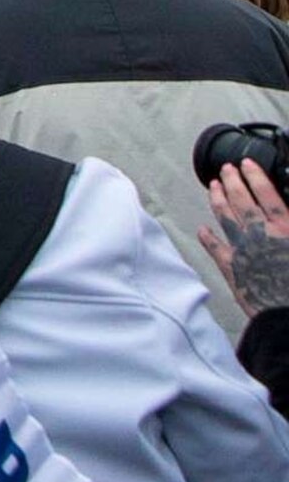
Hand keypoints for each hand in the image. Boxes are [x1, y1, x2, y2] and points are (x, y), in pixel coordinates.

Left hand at [207, 159, 288, 314]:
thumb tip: (284, 217)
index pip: (267, 194)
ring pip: (225, 217)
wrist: (288, 318)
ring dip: (218, 199)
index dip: (255, 176)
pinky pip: (215, 248)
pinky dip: (207, 237)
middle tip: (225, 169)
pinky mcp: (232, 269)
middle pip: (241, 200)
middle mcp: (260, 235)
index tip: (247, 163)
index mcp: (284, 229)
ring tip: (212, 185)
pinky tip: (202, 228)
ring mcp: (243, 250)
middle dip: (231, 181)